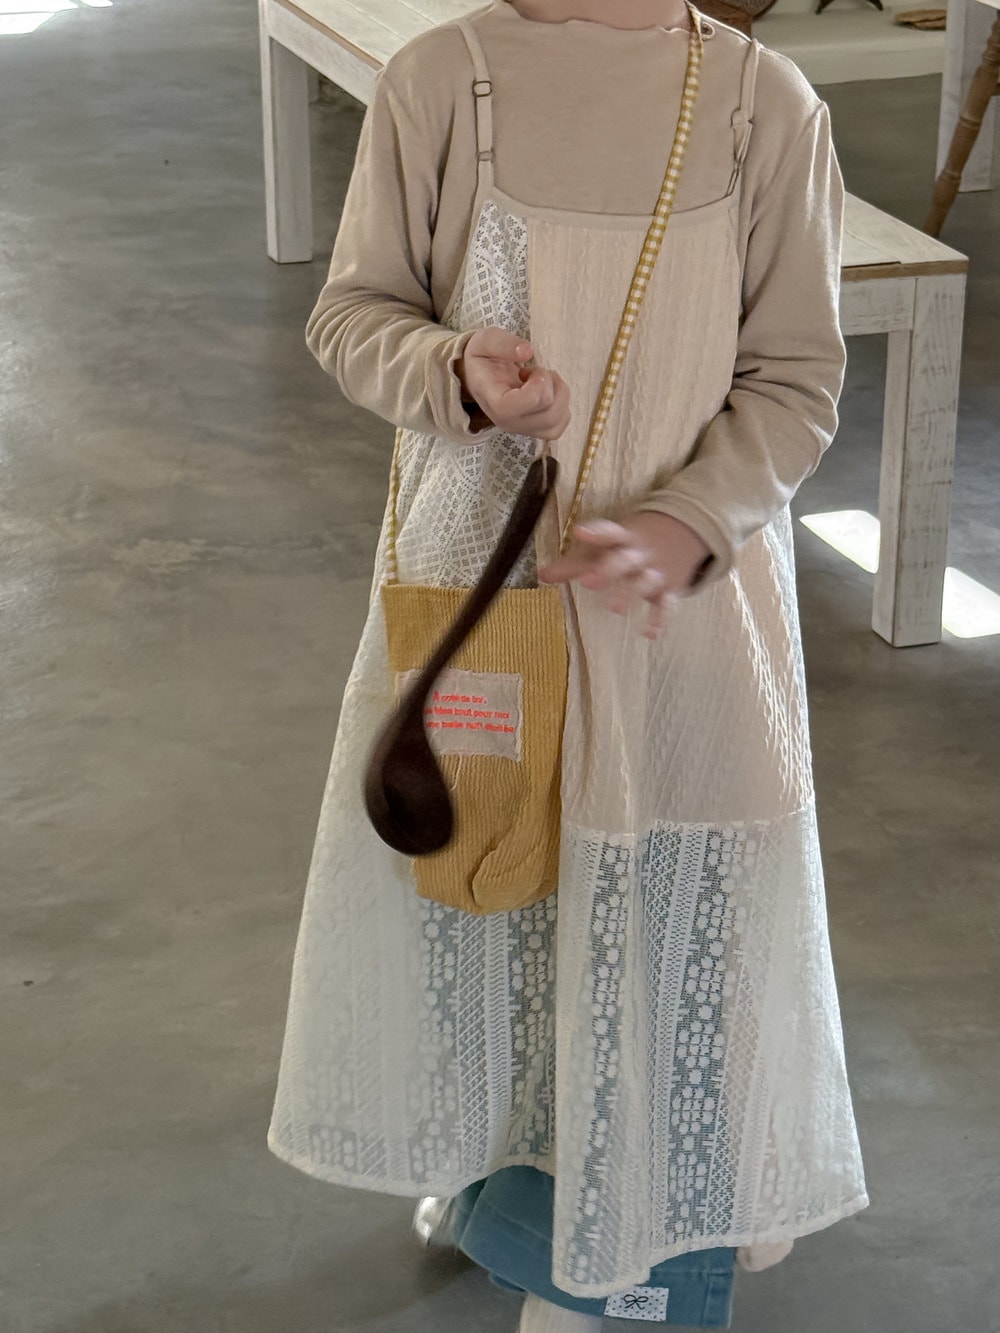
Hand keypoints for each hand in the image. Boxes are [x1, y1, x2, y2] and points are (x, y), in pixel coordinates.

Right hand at [456, 327, 571, 441]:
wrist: (479, 374)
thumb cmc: (483, 357)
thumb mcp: (486, 340)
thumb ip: (503, 343)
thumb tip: (527, 351)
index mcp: (493, 400)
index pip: (521, 405)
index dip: (537, 385)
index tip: (528, 370)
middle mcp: (507, 421)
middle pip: (547, 415)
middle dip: (551, 386)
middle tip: (536, 372)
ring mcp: (521, 428)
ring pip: (556, 421)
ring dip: (559, 395)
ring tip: (543, 381)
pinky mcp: (534, 429)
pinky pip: (559, 426)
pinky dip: (562, 406)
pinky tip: (548, 392)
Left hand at [538, 511, 711, 639]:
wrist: (681, 531)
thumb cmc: (628, 545)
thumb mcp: (604, 548)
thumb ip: (574, 564)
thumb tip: (542, 576)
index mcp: (622, 539)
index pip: (608, 532)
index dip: (594, 533)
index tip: (579, 532)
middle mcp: (640, 553)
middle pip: (625, 558)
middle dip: (609, 569)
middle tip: (588, 582)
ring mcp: (657, 571)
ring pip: (646, 580)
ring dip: (632, 594)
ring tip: (614, 610)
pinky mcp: (671, 588)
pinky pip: (667, 604)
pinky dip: (660, 618)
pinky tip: (649, 634)